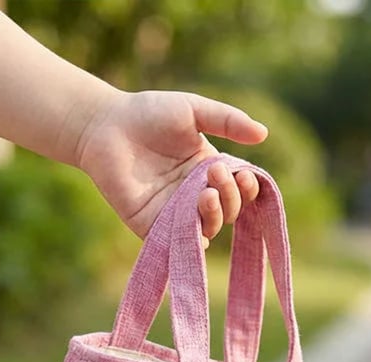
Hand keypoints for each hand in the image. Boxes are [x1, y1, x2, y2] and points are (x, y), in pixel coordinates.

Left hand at [75, 90, 266, 244]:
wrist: (107, 126)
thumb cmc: (148, 114)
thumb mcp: (194, 110)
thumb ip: (227, 120)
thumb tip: (263, 134)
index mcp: (210, 171)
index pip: (240, 189)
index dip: (248, 188)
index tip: (245, 174)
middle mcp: (196, 195)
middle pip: (229, 211)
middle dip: (231, 196)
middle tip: (214, 171)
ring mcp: (176, 213)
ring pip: (210, 228)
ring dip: (215, 214)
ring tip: (206, 193)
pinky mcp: (154, 227)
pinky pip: (180, 242)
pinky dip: (193, 239)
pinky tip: (198, 225)